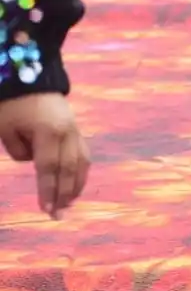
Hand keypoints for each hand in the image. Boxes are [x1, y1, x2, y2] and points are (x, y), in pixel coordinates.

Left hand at [0, 93, 90, 218]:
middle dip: (63, 193)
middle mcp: (67, 130)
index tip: (46, 211)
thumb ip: (20, 152)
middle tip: (58, 216)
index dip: (47, 191)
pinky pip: (83, 151)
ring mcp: (75, 127)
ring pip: (81, 161)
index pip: (48, 168)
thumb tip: (34, 163)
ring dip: (76, 184)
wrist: (32, 74)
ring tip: (69, 204)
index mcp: (48, 131)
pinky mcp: (76, 126)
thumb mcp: (6, 129)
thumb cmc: (13, 104)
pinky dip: (81, 170)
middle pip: (68, 168)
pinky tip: (77, 184)